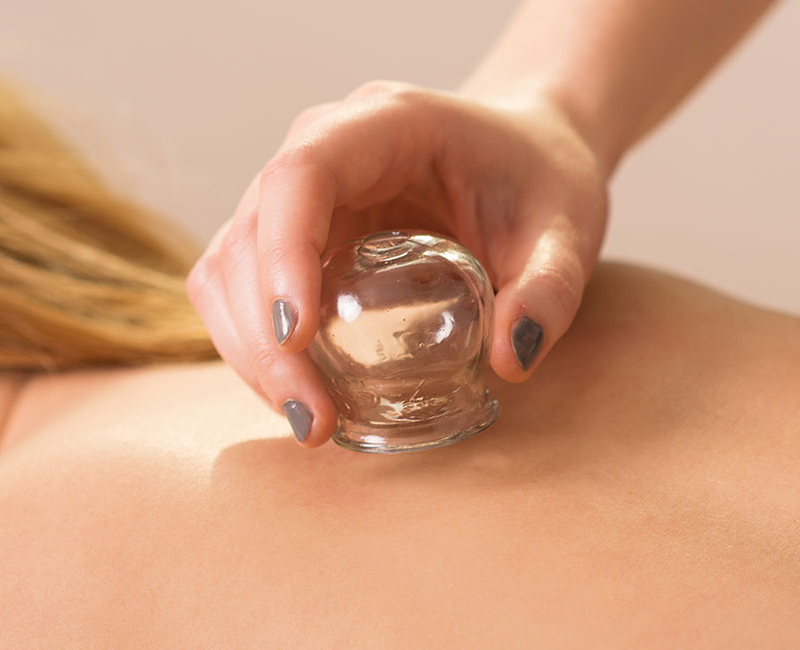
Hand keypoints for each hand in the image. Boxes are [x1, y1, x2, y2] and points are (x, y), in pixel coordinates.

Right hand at [186, 81, 608, 446]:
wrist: (532, 155)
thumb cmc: (545, 179)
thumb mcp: (569, 229)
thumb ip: (551, 289)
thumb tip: (511, 359)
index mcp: (387, 124)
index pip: (302, 174)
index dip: (285, 253)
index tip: (299, 336)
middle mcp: (325, 148)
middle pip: (250, 233)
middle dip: (265, 334)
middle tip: (312, 417)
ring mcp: (301, 196)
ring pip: (230, 267)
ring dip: (250, 351)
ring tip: (309, 422)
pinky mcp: (297, 239)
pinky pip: (246, 291)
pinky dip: (258, 349)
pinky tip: (302, 398)